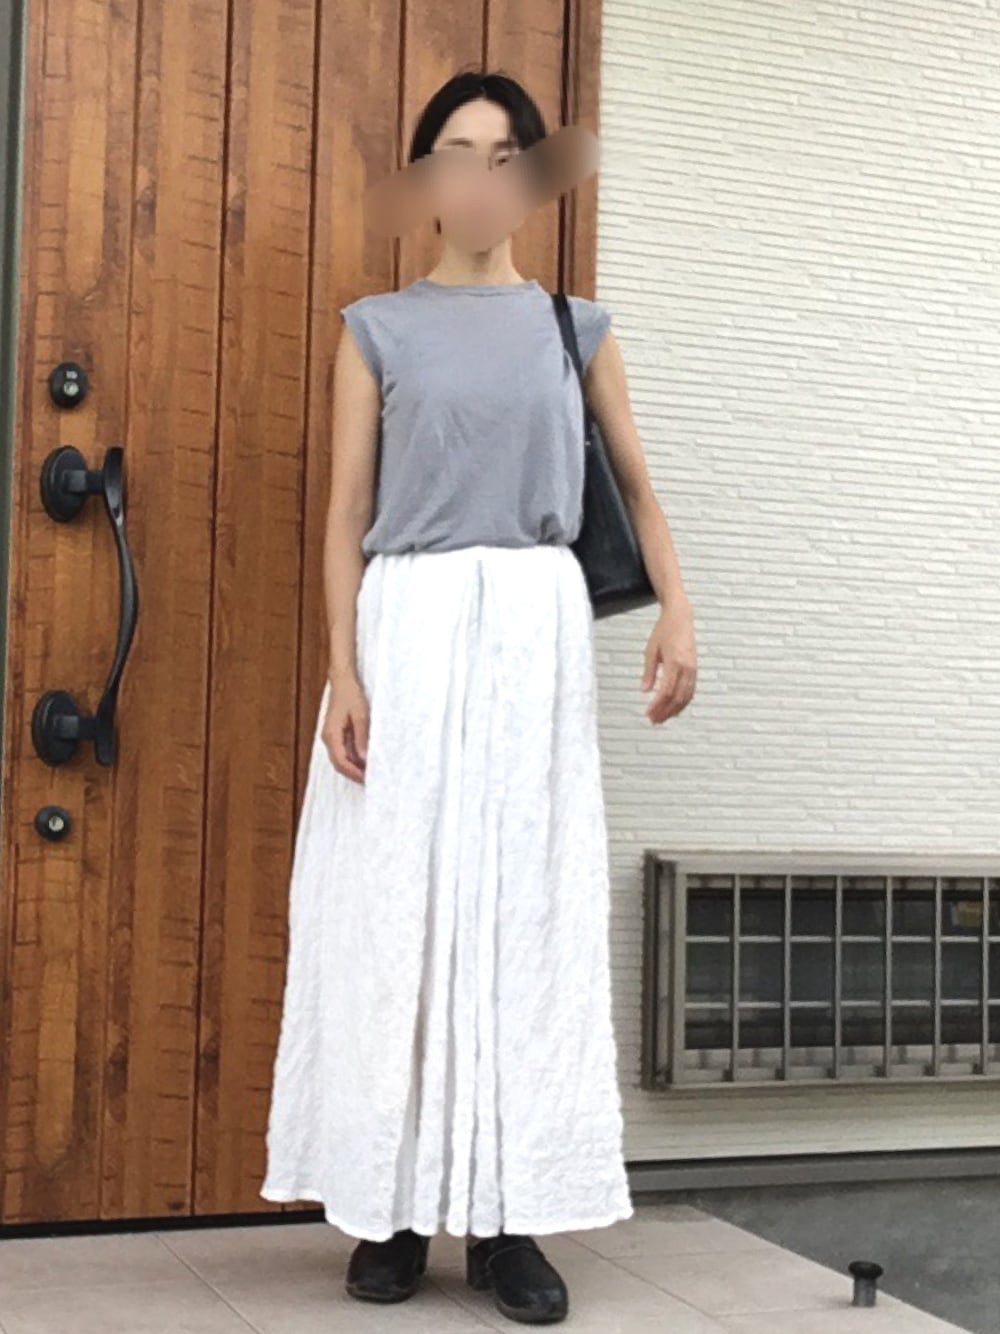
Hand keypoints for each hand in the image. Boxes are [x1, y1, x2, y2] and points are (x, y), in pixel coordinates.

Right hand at [322, 673, 369, 783]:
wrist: (342, 682)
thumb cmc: (351, 696)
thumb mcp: (361, 716)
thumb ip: (362, 738)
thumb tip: (364, 758)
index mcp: (332, 735)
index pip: (341, 761)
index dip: (354, 773)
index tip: (367, 779)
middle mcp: (328, 738)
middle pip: (339, 764)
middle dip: (353, 774)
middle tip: (371, 779)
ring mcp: (330, 737)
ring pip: (340, 759)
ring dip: (353, 768)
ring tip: (369, 772)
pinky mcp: (335, 735)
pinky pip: (342, 752)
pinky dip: (352, 759)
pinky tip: (364, 760)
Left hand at [641, 599, 696, 723]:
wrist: (680, 617)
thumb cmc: (664, 631)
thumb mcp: (651, 649)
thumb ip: (649, 671)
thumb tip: (644, 691)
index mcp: (675, 662)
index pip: (666, 690)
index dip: (657, 705)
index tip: (648, 713)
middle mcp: (687, 668)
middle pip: (677, 697)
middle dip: (665, 711)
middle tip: (653, 720)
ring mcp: (693, 669)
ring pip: (686, 696)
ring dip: (674, 710)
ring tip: (662, 718)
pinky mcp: (695, 669)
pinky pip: (691, 690)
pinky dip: (683, 702)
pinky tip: (674, 708)